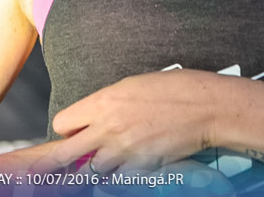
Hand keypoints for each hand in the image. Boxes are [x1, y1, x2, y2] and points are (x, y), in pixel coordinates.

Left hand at [52, 69, 223, 172]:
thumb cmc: (176, 89)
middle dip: (59, 159)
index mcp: (104, 101)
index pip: (62, 123)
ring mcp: (123, 151)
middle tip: (57, 163)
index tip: (75, 130)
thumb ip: (108, 103)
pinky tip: (132, 160)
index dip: (68, 128)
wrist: (206, 107)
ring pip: (92, 170)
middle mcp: (108, 128)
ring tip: (113, 154)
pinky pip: (118, 178)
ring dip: (98, 165)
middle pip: (64, 154)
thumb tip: (94, 117)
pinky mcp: (139, 167)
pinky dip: (121, 173)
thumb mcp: (133, 85)